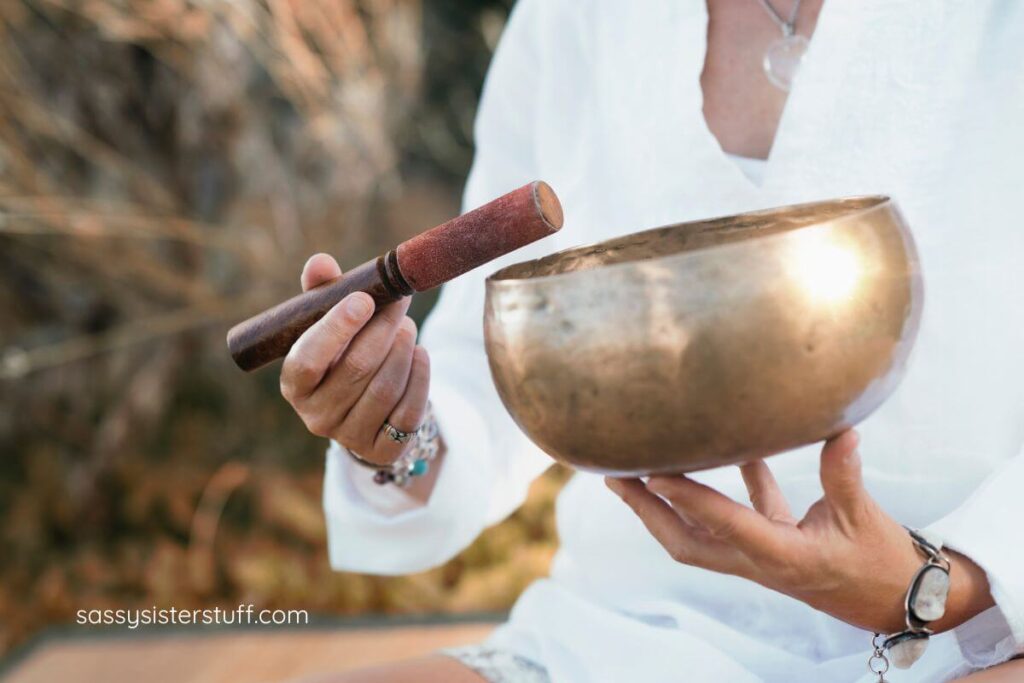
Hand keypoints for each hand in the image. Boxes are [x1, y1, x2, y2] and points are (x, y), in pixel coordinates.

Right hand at [280, 254, 429, 465]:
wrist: (364, 411)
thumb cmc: (341, 356)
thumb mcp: (327, 326)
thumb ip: (322, 294)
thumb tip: (320, 263)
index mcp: (295, 384)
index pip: (308, 359)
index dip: (335, 329)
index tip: (363, 299)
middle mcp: (316, 416)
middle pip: (356, 368)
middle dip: (382, 329)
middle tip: (400, 302)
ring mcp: (350, 436)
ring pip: (385, 388)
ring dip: (402, 350)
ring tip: (407, 327)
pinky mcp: (383, 450)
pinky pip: (408, 411)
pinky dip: (420, 377)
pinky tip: (420, 354)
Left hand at [606, 430, 993, 633]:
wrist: (896, 602)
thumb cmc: (881, 563)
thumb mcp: (863, 519)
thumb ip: (844, 475)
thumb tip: (840, 430)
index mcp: (781, 556)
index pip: (724, 525)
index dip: (687, 498)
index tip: (651, 473)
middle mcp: (758, 560)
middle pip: (684, 541)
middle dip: (646, 511)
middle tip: (613, 476)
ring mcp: (757, 557)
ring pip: (698, 533)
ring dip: (666, 505)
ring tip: (635, 470)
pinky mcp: (769, 547)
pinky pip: (735, 517)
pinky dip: (723, 489)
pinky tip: (729, 448)